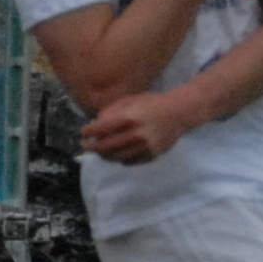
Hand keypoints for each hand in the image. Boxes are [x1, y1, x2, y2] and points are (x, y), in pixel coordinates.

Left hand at [80, 87, 198, 163]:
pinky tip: (117, 154)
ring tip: (99, 152)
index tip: (83, 132)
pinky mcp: (151, 155)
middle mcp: (136, 134)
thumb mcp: (131, 99)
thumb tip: (97, 122)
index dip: (90, 131)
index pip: (103, 128)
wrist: (179, 112)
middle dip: (93, 147)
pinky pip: (130, 161)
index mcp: (130, 118)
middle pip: (107, 146)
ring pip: (117, 157)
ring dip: (105, 155)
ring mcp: (144, 147)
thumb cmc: (153, 102)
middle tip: (85, 145)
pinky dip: (120, 159)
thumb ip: (113, 109)